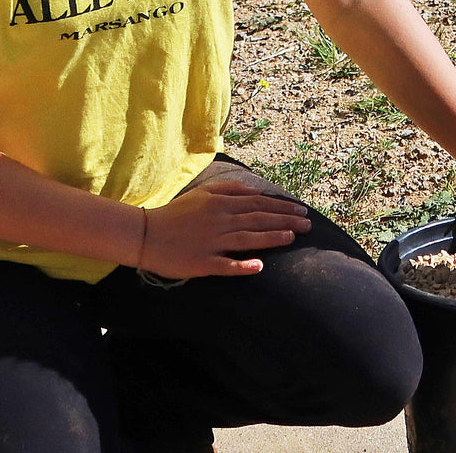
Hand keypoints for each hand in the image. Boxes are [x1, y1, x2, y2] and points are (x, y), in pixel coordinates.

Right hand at [139, 180, 311, 279]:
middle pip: (258, 219)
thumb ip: (229, 189)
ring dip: (271, 238)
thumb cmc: (177, 213)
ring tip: (292, 237)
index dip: (281, 207)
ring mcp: (212, 242)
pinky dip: (242, 265)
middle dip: (285, 221)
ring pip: (247, 239)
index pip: (258, 203)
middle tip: (308, 225)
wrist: (146, 233)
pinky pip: (226, 265)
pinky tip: (259, 266)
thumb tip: (254, 191)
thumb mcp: (202, 192)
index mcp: (221, 203)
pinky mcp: (203, 263)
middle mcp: (220, 220)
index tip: (301, 211)